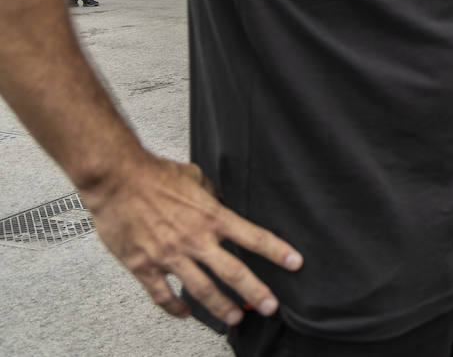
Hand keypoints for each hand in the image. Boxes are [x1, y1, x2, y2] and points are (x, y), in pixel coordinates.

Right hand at [83, 154, 301, 325]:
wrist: (116, 179)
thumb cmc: (155, 174)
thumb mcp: (194, 177)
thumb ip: (211, 194)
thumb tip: (220, 201)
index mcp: (211, 216)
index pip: (253, 236)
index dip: (277, 251)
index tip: (295, 263)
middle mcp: (195, 239)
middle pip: (233, 272)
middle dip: (256, 291)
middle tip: (272, 306)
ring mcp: (169, 255)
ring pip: (201, 289)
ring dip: (221, 307)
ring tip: (235, 318)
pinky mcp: (143, 266)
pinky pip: (161, 294)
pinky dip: (174, 307)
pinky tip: (185, 314)